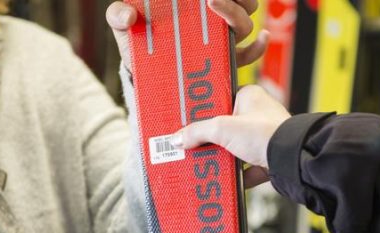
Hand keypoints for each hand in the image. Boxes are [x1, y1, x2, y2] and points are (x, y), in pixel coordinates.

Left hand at [106, 0, 268, 70]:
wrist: (142, 77)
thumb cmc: (135, 43)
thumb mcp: (123, 27)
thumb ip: (118, 15)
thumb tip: (129, 16)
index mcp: (191, 7)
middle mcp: (210, 18)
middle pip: (240, 2)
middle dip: (236, 0)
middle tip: (215, 1)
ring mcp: (218, 39)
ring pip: (244, 23)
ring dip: (238, 17)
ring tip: (220, 16)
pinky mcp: (223, 61)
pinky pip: (250, 53)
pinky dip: (259, 47)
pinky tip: (260, 40)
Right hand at [172, 84, 289, 187]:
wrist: (292, 160)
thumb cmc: (267, 133)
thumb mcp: (223, 129)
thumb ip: (198, 132)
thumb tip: (179, 138)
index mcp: (249, 97)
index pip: (219, 100)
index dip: (203, 111)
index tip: (187, 120)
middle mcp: (258, 116)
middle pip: (225, 128)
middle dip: (210, 140)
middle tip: (192, 146)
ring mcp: (263, 139)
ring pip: (235, 150)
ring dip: (222, 159)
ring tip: (205, 164)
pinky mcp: (267, 160)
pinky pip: (247, 169)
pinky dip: (237, 176)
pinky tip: (225, 180)